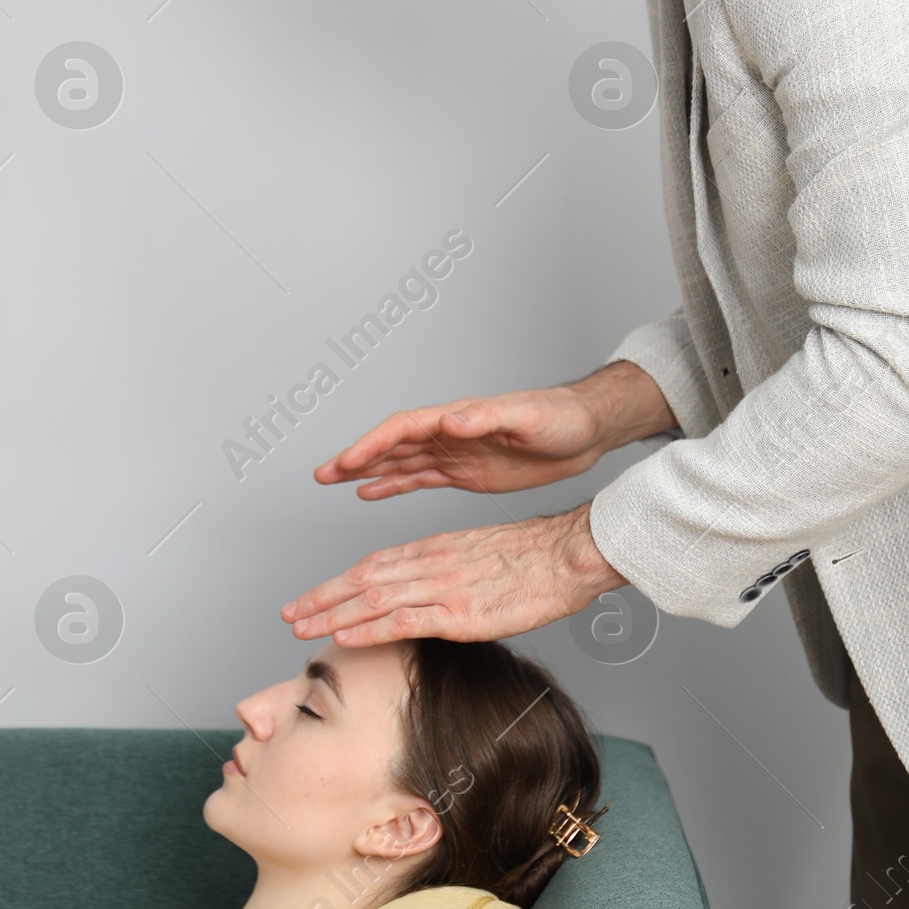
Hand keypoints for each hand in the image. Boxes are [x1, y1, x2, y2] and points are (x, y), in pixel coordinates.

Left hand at [281, 505, 623, 647]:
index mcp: (435, 548)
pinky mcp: (461, 613)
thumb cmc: (534, 558)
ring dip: (331, 615)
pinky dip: (369, 629)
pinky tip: (344, 638)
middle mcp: (431, 564)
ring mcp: (443, 587)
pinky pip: (404, 621)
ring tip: (301, 628)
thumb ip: (446, 573)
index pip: (373, 565)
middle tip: (288, 615)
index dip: (336, 583)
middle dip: (321, 599)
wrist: (568, 554)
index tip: (310, 598)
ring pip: (373, 600)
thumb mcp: (479, 557)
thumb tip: (423, 596)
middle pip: (363, 580)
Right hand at [312, 362, 675, 502]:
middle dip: (356, 458)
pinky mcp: (466, 471)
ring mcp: (456, 452)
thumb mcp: (528, 416)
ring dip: (366, 472)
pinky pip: (420, 478)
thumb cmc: (561, 417)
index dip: (373, 444)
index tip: (347, 460)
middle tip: (322, 473)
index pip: (403, 428)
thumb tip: (452, 419)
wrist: (585, 431)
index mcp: (459, 418)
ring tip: (333, 481)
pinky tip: (371, 491)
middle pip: (391, 445)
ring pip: (400, 462)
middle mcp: (450, 433)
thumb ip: (489, 417)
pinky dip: (393, 485)